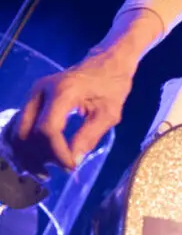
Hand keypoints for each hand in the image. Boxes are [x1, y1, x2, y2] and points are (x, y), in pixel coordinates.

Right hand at [5, 51, 135, 172]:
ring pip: (16, 132)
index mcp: (62, 91)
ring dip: (26, 154)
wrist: (106, 63)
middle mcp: (40, 92)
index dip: (56, 153)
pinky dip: (23, 145)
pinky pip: (18, 127)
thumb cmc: (112, 85)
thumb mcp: (109, 113)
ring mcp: (32, 95)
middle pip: (25, 133)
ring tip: (44, 171)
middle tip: (55, 171)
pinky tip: (36, 159)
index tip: (70, 167)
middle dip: (38, 157)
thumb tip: (72, 162)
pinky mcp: (31, 101)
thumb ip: (89, 137)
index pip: (47, 129)